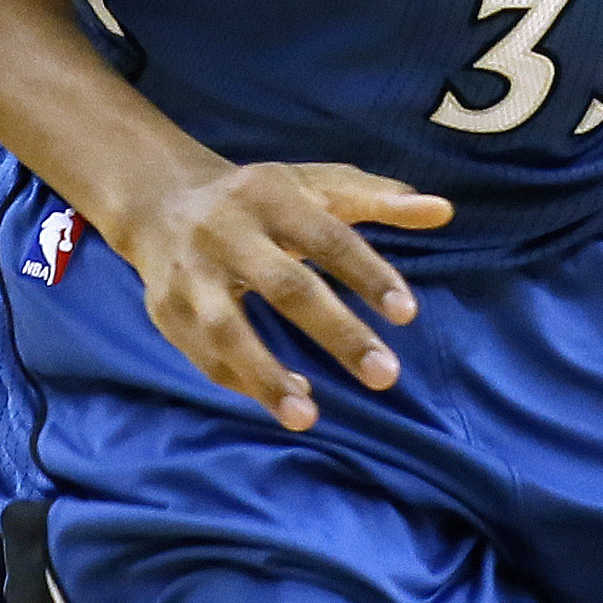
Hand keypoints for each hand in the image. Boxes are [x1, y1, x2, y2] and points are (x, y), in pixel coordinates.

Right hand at [113, 161, 452, 429]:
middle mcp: (226, 232)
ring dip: (266, 376)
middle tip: (385, 375)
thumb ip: (379, 199)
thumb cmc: (261, 198)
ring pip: (228, 331)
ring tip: (310, 416)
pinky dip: (245, 383)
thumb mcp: (316, 185)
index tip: (407, 314)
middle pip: (285, 286)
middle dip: (336, 333)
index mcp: (270, 196)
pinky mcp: (165, 313)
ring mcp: (190, 275)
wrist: (159, 201)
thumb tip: (443, 211)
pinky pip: (205, 357)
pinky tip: (289, 401)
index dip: (368, 274)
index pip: (329, 237)